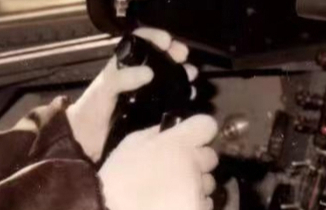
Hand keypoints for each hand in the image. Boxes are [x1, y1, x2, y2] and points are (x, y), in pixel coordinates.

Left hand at [66, 27, 197, 161]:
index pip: (139, 42)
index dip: (153, 37)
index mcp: (122, 66)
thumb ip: (120, 78)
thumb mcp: (102, 89)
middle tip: (184, 56)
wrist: (87, 142)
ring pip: (167, 77)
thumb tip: (148, 73)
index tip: (167, 40)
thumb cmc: (90, 109)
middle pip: (159, 58)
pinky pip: (170, 99)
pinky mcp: (151, 112)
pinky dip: (181, 94)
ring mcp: (145, 94)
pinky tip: (189, 94)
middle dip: (173, 53)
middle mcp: (135, 77)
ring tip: (190, 74)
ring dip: (180, 72)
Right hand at [97, 114, 218, 209]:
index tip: (192, 139)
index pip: (207, 125)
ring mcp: (198, 190)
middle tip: (177, 170)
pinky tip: (175, 204)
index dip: (200, 131)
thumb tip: (172, 128)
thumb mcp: (131, 143)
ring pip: (209, 183)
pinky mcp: (199, 208)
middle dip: (198, 162)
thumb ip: (156, 133)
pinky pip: (206, 203)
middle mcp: (193, 165)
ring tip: (172, 191)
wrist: (114, 209)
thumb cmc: (119, 177)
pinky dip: (195, 204)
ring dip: (196, 184)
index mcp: (177, 144)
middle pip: (211, 157)